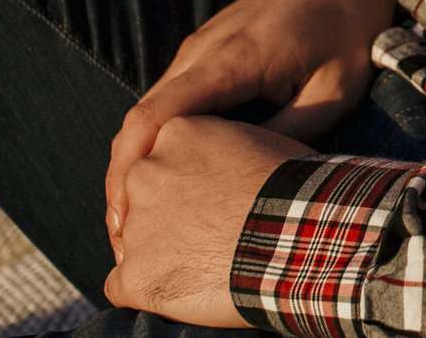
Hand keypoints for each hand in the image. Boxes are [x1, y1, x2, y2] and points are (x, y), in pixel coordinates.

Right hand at [106, 0, 410, 252]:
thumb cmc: (350, 30)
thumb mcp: (334, 91)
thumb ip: (287, 134)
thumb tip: (248, 184)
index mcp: (230, 59)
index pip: (153, 118)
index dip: (129, 173)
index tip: (125, 222)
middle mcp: (201, 51)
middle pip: (139, 121)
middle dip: (123, 183)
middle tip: (128, 244)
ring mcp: (201, 47)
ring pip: (151, 111)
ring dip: (138, 163)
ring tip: (142, 224)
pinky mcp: (209, 50)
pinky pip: (171, 99)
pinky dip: (159, 140)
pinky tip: (170, 178)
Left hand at [106, 114, 304, 325]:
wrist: (303, 240)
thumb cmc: (297, 192)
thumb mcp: (260, 141)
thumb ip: (220, 145)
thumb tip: (218, 162)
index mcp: (176, 133)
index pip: (162, 157)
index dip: (188, 186)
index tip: (213, 201)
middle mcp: (145, 173)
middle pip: (141, 197)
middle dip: (168, 216)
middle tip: (212, 231)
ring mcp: (136, 225)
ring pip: (133, 242)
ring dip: (161, 253)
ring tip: (210, 260)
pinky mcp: (135, 274)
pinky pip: (122, 287)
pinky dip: (148, 292)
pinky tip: (187, 288)